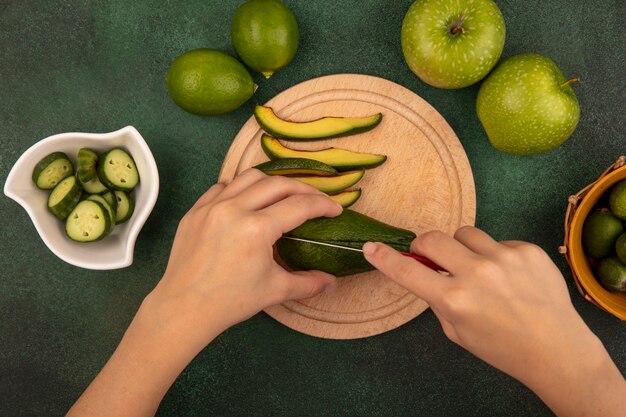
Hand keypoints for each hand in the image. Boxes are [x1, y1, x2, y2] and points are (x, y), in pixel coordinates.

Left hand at [151, 168, 341, 338]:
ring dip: (273, 182)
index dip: (323, 205)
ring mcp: (211, 206)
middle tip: (316, 200)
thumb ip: (308, 283)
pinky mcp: (196, 210)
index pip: (300, 206)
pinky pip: (222, 186)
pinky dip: (241, 188)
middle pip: (279, 184)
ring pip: (249, 177)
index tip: (335, 209)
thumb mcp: (275, 290)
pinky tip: (249, 200)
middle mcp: (234, 209)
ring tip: (285, 195)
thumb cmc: (230, 301)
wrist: (184, 308)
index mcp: (257, 228)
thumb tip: (332, 282)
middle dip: (304, 189)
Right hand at [363, 227, 624, 416]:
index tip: (371, 247)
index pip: (407, 271)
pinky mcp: (528, 250)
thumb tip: (424, 270)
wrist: (556, 349)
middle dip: (424, 246)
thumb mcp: (456, 331)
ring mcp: (504, 257)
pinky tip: (510, 277)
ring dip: (462, 248)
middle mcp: (476, 273)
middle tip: (430, 257)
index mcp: (454, 299)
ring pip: (465, 233)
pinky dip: (495, 256)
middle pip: (432, 238)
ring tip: (478, 269)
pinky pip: (497, 242)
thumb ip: (437, 298)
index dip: (384, 258)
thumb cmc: (501, 347)